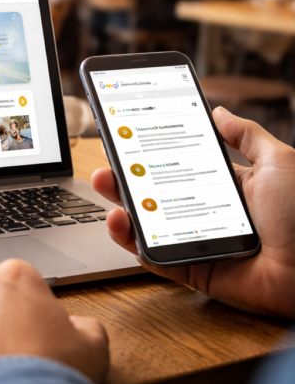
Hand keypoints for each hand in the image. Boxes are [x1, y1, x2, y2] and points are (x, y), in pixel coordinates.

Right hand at [92, 107, 294, 318]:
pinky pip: (154, 257)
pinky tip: (120, 220)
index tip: (127, 138)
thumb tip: (218, 113)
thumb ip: (247, 135)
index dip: (151, 154)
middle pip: (155, 194)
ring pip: (147, 224)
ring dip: (120, 205)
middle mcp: (206, 214)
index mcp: (226, 188)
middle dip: (125, 178)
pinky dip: (131, 240)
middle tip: (106, 163)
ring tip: (106, 187)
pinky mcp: (192, 270)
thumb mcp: (279, 162)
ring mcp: (196, 242)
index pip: (177, 167)